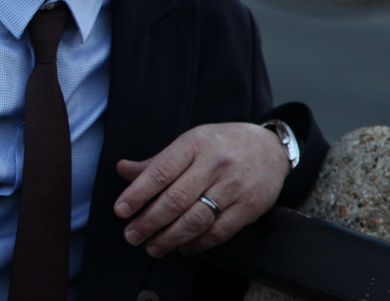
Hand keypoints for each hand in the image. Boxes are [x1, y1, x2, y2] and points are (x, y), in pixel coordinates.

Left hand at [113, 122, 288, 257]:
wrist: (268, 148)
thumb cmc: (220, 145)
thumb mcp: (189, 143)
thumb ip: (156, 161)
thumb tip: (122, 169)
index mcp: (194, 145)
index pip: (160, 172)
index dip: (137, 193)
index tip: (121, 210)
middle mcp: (214, 164)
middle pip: (176, 199)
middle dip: (149, 221)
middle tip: (132, 235)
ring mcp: (233, 186)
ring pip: (196, 218)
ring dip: (170, 237)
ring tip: (153, 246)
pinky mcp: (249, 206)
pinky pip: (219, 231)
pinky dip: (198, 243)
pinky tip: (183, 246)